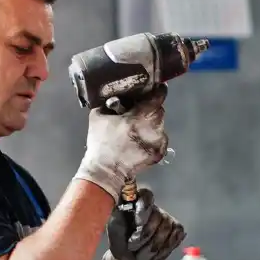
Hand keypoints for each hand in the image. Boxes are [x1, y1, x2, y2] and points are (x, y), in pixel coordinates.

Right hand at [73, 86, 168, 202]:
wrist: (105, 171)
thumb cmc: (100, 143)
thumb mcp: (97, 117)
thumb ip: (108, 103)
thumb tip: (116, 96)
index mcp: (137, 118)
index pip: (157, 98)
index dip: (158, 91)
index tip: (157, 89)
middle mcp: (151, 129)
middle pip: (159, 111)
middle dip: (150, 110)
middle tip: (139, 113)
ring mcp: (157, 143)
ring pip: (160, 126)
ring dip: (152, 125)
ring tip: (138, 130)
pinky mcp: (159, 153)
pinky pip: (161, 140)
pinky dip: (153, 138)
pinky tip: (141, 142)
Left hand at [98, 188, 185, 259]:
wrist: (128, 259)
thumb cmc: (120, 239)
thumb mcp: (115, 223)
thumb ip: (121, 208)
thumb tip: (126, 192)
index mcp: (138, 202)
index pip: (146, 195)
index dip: (144, 208)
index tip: (138, 223)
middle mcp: (154, 208)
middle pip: (157, 215)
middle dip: (144, 235)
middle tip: (132, 247)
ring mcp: (167, 219)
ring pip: (166, 229)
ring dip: (151, 247)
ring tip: (140, 255)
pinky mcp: (177, 230)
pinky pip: (175, 238)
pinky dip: (163, 250)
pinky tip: (153, 256)